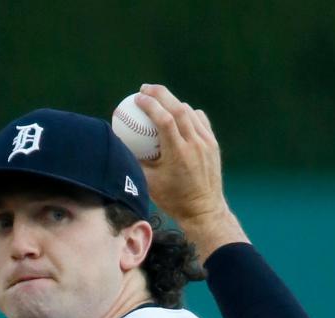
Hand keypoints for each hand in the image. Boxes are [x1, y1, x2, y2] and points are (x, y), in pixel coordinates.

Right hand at [134, 84, 247, 259]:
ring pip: (190, 111)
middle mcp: (195, 144)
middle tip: (145, 89)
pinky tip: (178, 113)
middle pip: (178, 108)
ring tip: (159, 100)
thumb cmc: (173, 200)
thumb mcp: (150, 183)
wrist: (203, 211)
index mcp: (178, 153)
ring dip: (173, 102)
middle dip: (160, 94)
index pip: (164, 119)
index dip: (150, 104)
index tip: (137, 98)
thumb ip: (136, 162)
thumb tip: (121, 142)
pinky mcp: (213, 144)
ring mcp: (207, 142)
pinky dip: (188, 113)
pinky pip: (200, 120)